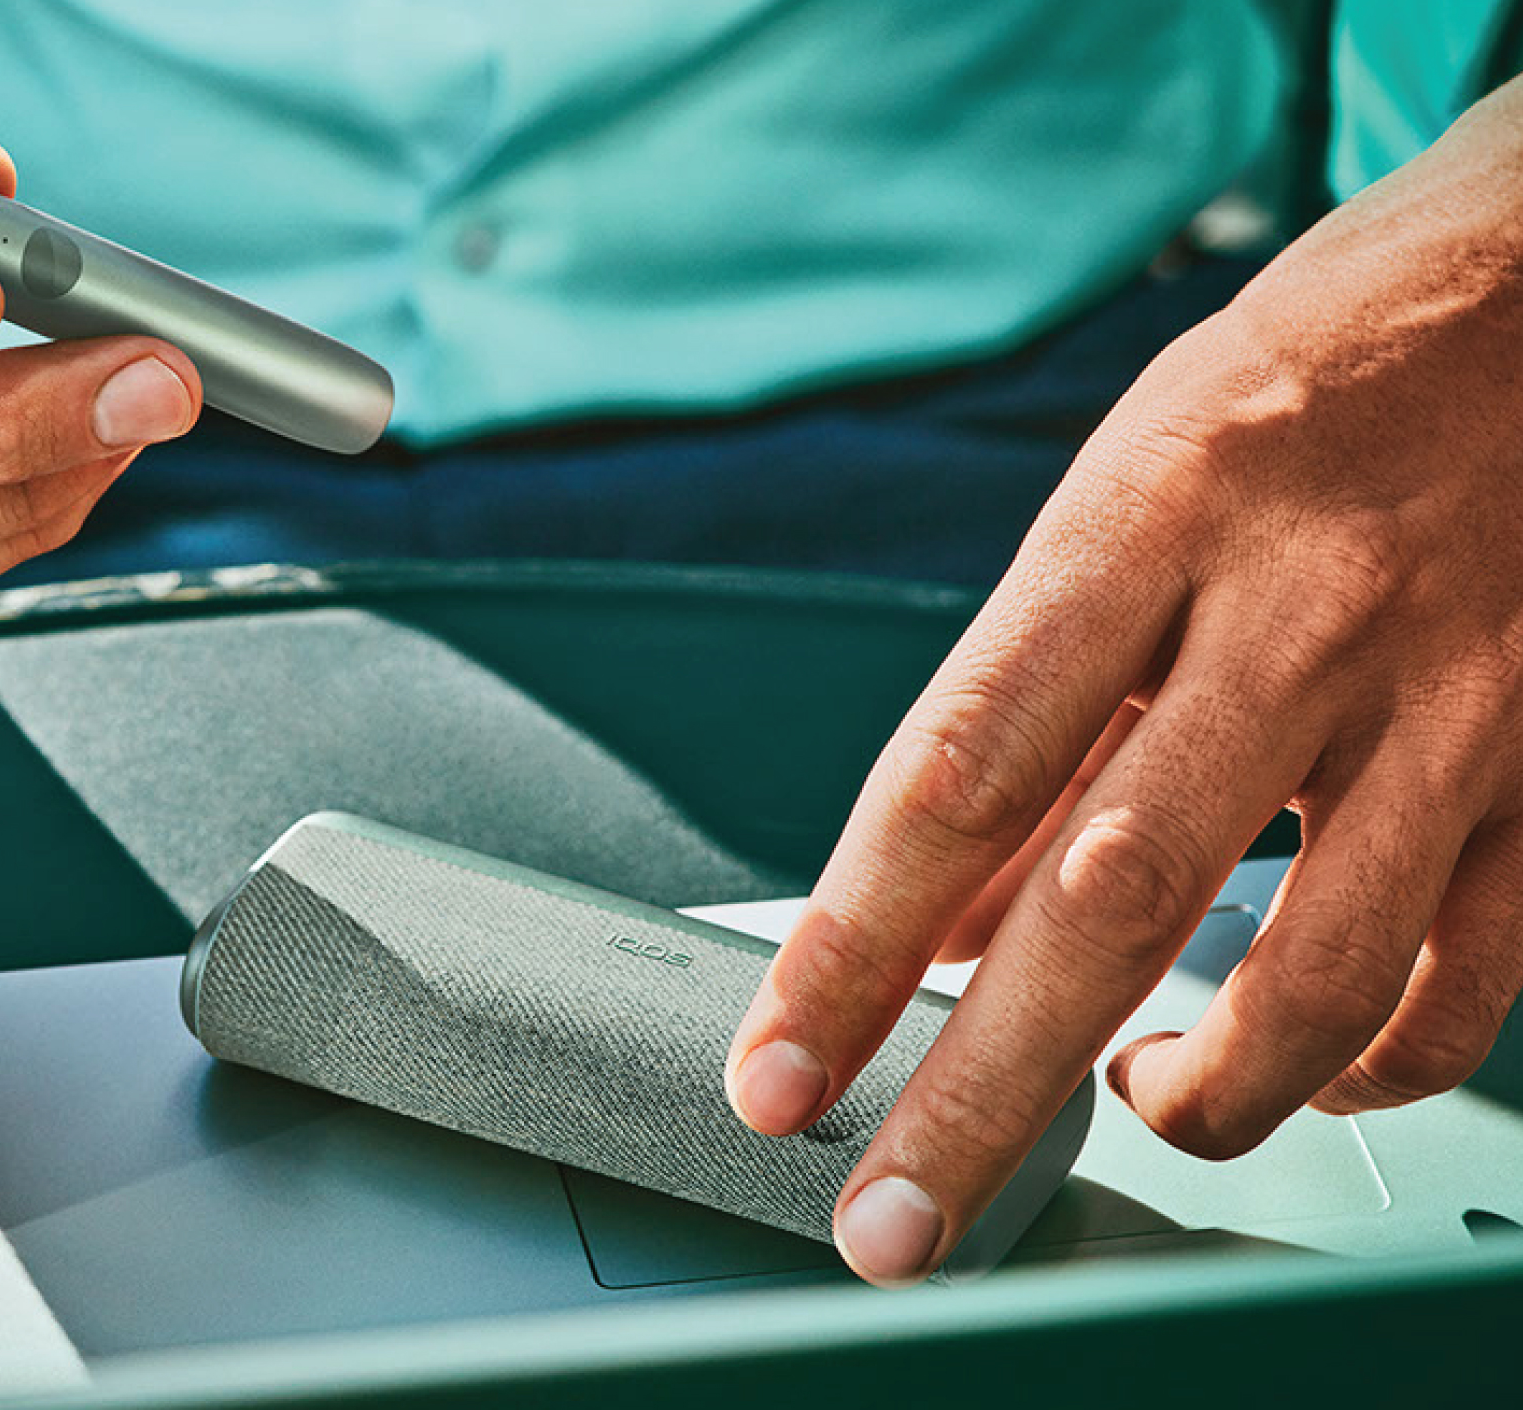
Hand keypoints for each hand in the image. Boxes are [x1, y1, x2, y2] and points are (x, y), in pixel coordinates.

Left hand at [727, 85, 1522, 1282]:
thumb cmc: (1302, 394)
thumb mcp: (1126, 502)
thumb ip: (1041, 718)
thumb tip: (932, 931)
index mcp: (1148, 521)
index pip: (955, 775)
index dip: (845, 950)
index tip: (773, 1073)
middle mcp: (1298, 614)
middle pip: (1107, 904)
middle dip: (978, 1094)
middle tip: (890, 1222)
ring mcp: (1451, 699)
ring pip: (1314, 979)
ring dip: (1199, 1099)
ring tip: (1118, 1111)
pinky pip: (1467, 981)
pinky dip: (1372, 1068)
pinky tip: (1304, 1072)